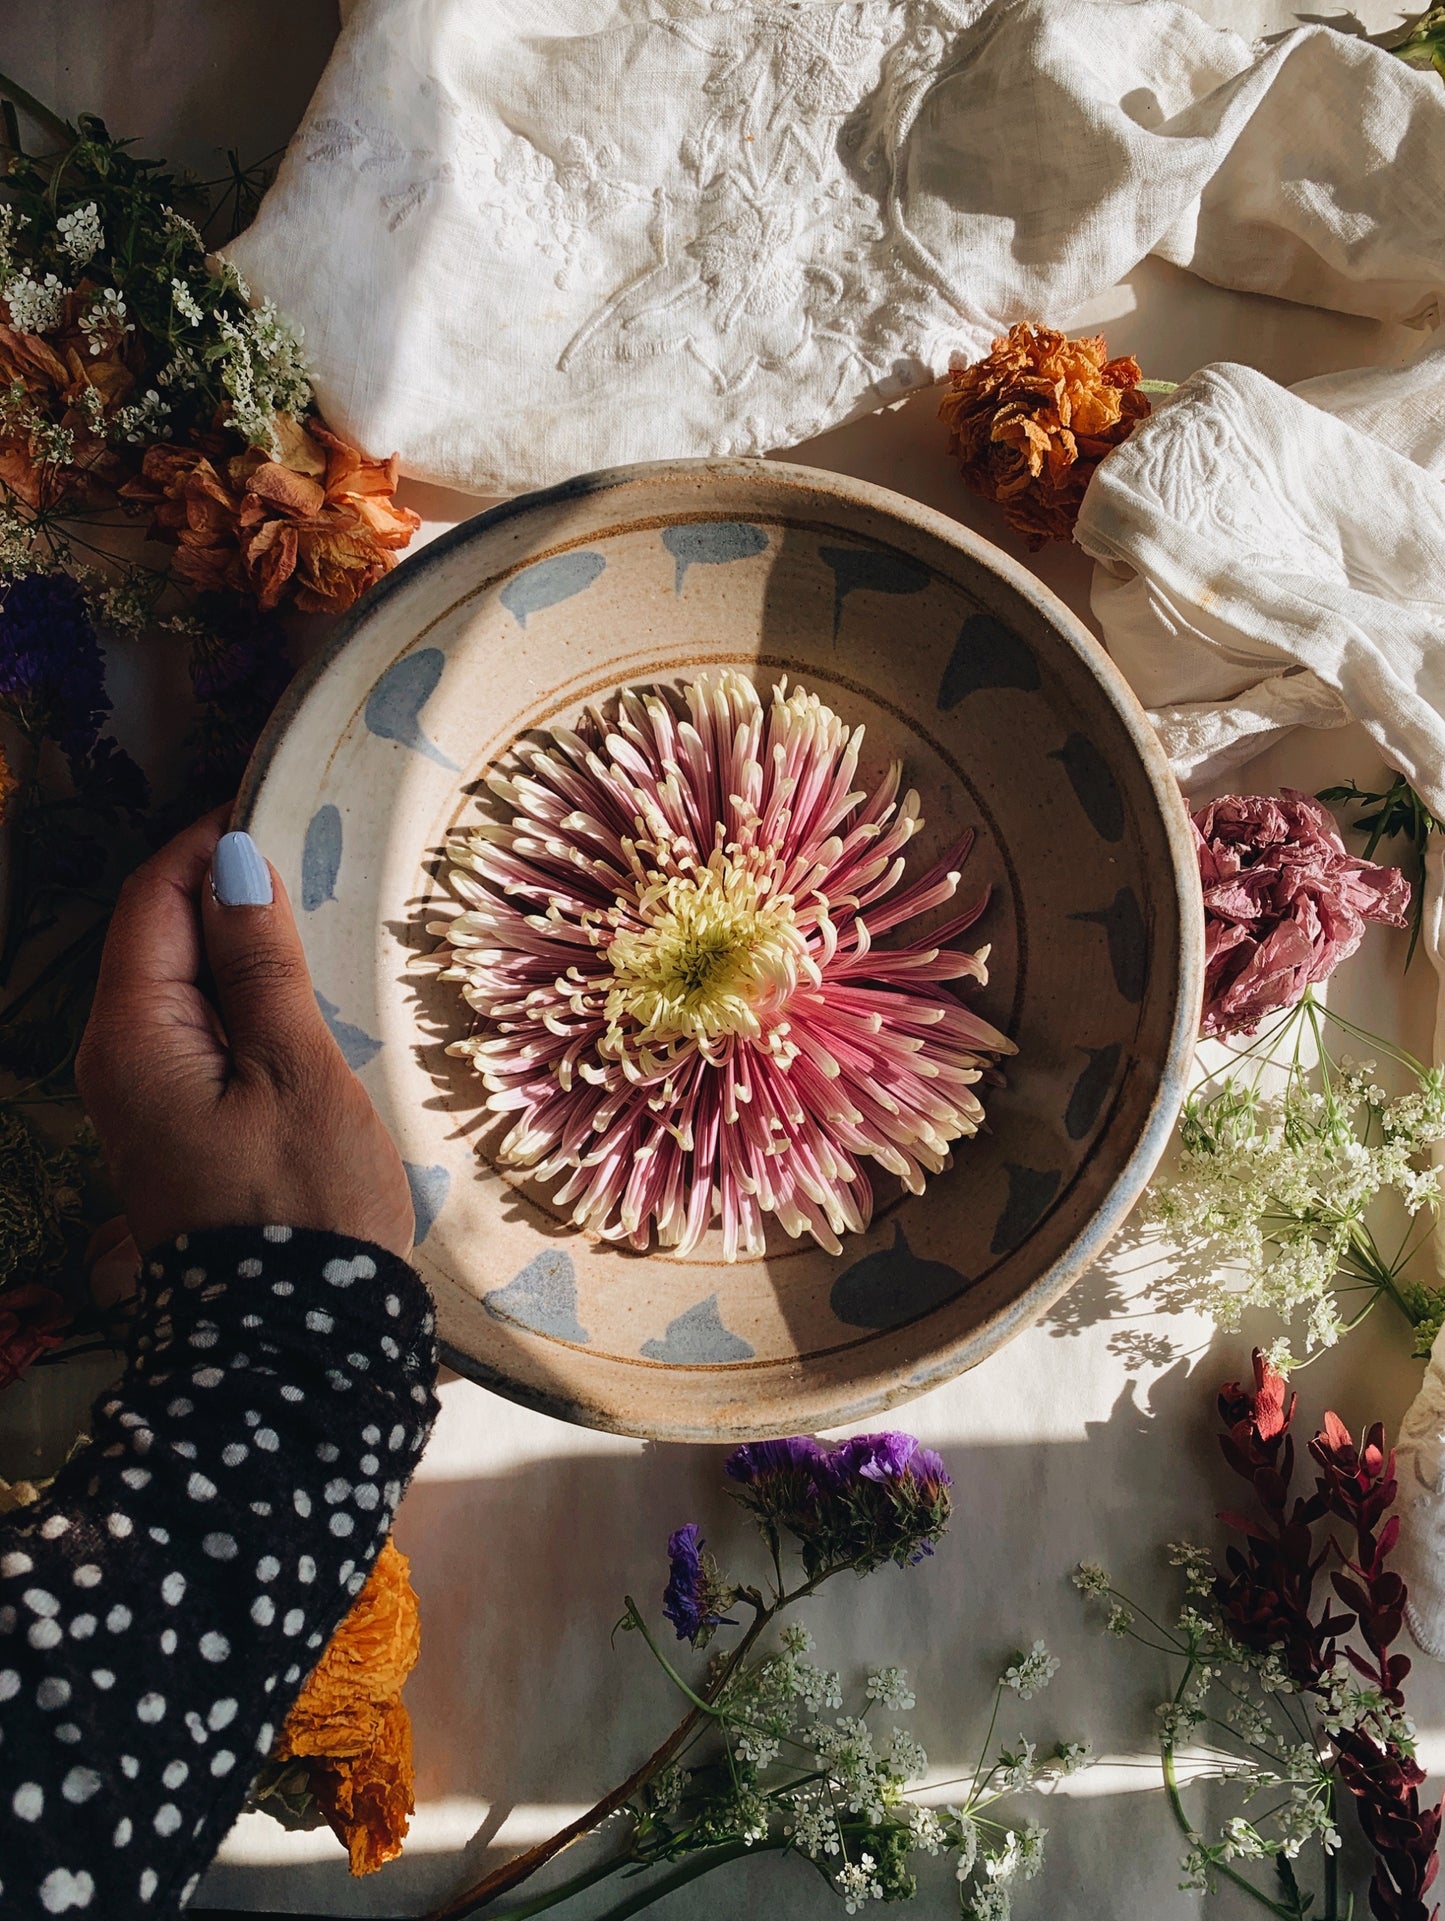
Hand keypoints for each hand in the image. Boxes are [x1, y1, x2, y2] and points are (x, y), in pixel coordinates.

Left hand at [76, 809, 414, 1258]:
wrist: (298, 1345)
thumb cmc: (304, 1210)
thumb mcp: (296, 1071)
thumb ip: (261, 963)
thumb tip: (233, 863)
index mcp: (132, 1037)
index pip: (152, 901)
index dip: (207, 844)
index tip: (276, 809)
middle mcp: (118, 1061)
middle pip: (161, 938)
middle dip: (227, 892)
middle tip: (317, 865)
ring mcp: (145, 1099)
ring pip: (185, 986)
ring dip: (243, 949)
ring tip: (320, 927)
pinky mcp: (179, 1126)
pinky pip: (201, 1032)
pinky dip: (246, 1000)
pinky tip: (301, 1001)